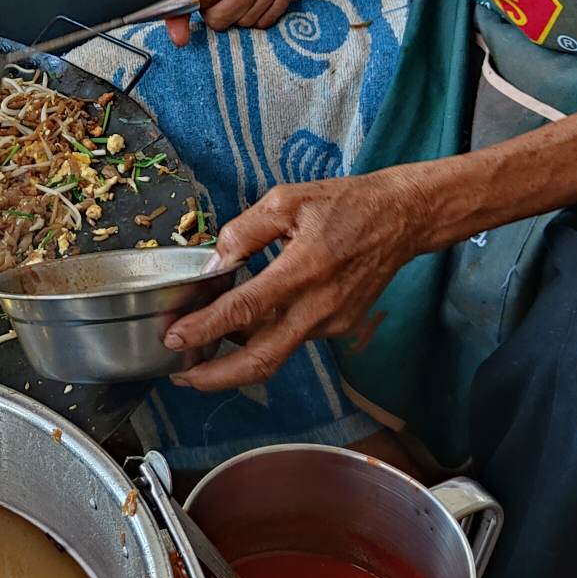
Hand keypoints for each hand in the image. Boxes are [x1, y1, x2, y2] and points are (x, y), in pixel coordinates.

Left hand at [163, 170, 428, 390]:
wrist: (401, 219)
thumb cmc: (345, 204)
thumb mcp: (287, 200)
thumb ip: (244, 231)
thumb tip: (215, 261)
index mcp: (303, 269)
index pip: (245, 310)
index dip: (206, 328)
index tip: (175, 338)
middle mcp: (319, 306)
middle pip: (262, 359)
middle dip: (217, 376)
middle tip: (182, 377)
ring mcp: (331, 322)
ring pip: (275, 354)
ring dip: (235, 362)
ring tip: (199, 356)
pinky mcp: (339, 327)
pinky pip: (292, 340)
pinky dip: (262, 341)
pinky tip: (239, 329)